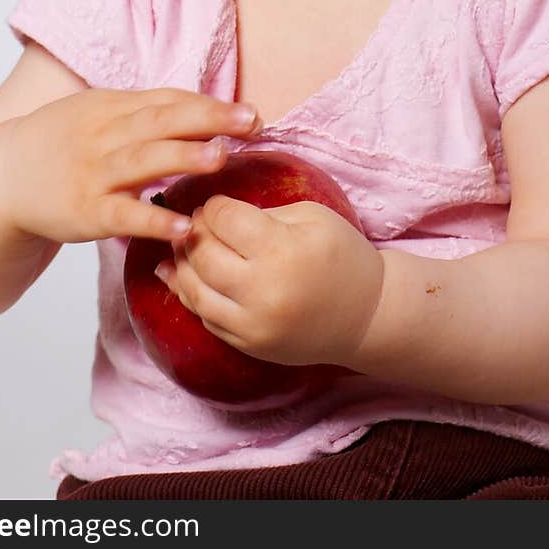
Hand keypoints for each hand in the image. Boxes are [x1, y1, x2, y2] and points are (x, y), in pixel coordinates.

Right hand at [0, 88, 263, 244]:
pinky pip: (123, 215)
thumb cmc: (60, 144)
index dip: (209, 105)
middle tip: (250, 123)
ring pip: (143, 160)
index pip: (167, 101)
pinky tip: (184, 226)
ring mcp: (93, 174)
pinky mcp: (84, 212)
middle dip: (208, 120)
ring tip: (222, 157)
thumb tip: (202, 108)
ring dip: (184, 157)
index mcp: (110, 107)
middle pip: (160, 121)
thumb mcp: (95, 114)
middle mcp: (103, 135)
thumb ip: (142, 112)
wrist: (1, 178)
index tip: (249, 113)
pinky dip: (153, 219)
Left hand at [157, 196, 384, 367]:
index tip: (215, 203)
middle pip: (203, 255)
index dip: (214, 207)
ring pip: (195, 291)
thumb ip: (263, 214)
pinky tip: (181, 275)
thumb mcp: (311, 217)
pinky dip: (190, 294)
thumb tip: (217, 215)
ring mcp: (252, 325)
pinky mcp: (249, 345)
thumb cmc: (342, 256)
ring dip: (181, 264)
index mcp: (281, 251)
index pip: (224, 220)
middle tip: (193, 221)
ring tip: (181, 245)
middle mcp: (262, 291)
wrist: (367, 315)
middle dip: (193, 232)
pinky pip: (205, 318)